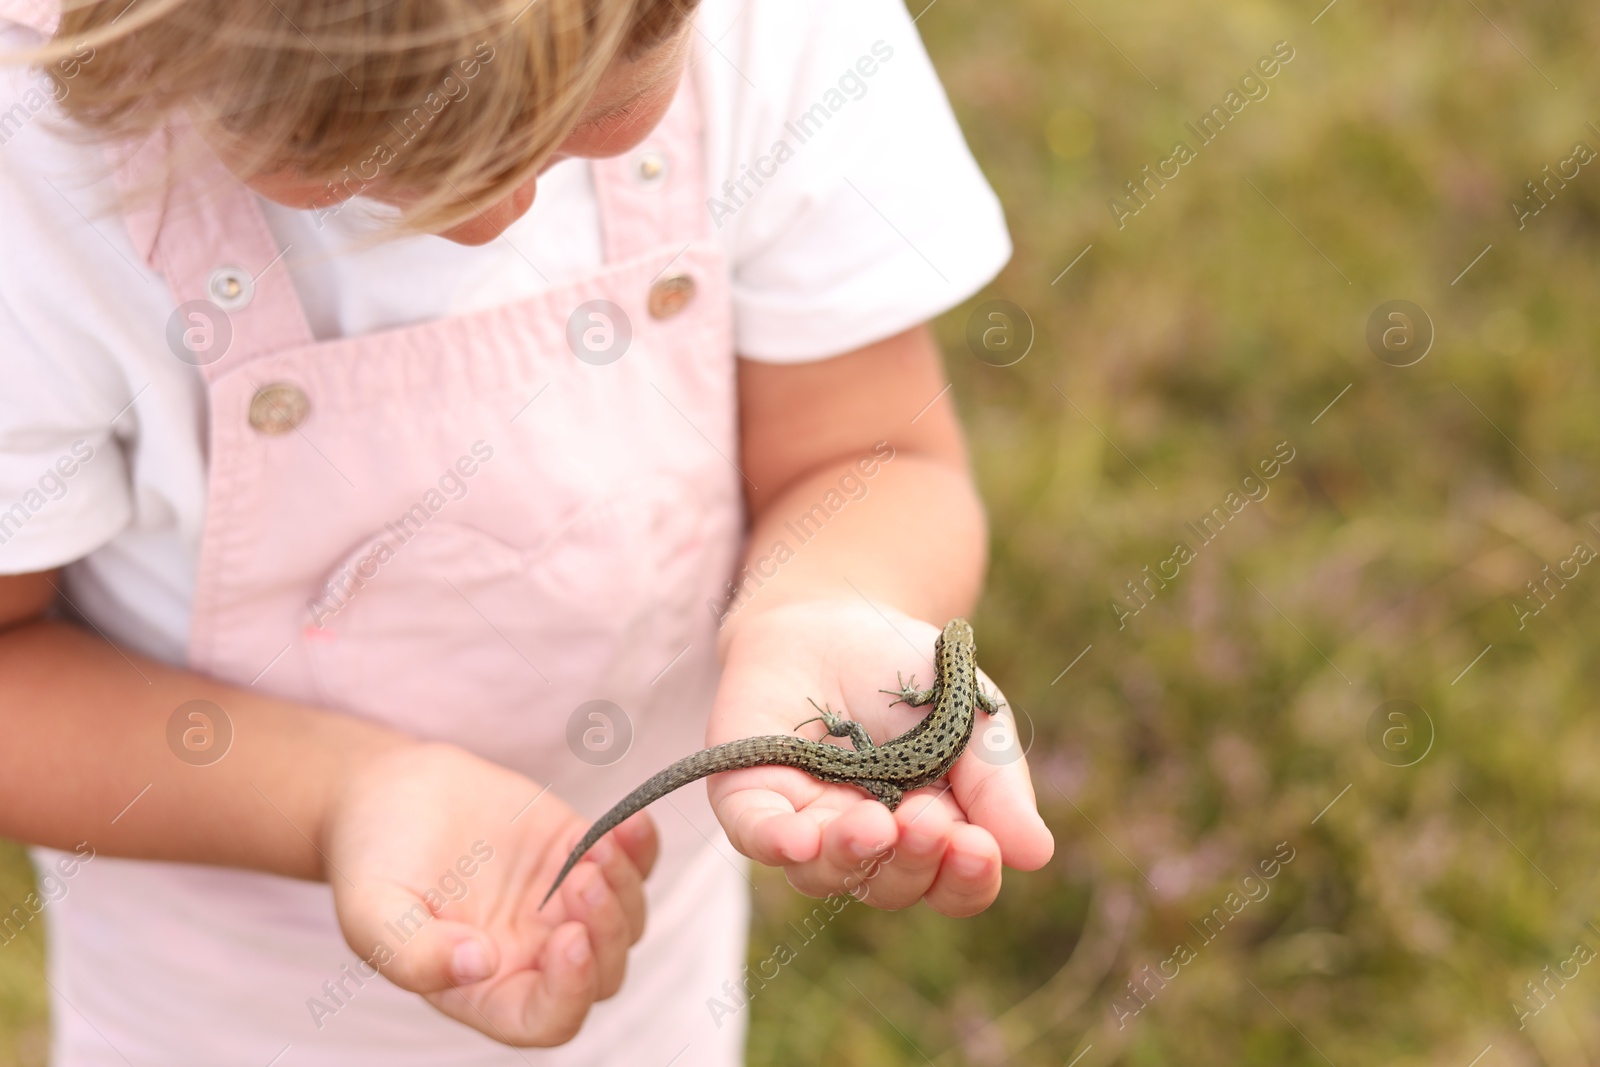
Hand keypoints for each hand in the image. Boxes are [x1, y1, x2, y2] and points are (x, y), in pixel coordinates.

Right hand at [321, 742, 657, 1045]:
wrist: (389, 794)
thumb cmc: (374, 860)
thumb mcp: (372, 912)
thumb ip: (414, 953)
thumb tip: (478, 966)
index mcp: (484, 990)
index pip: (544, 1019)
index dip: (569, 993)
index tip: (568, 939)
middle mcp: (531, 956)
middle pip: (601, 974)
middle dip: (605, 932)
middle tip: (582, 879)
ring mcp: (561, 907)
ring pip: (626, 925)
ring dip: (624, 891)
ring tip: (595, 847)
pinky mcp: (578, 856)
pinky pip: (632, 866)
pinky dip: (642, 850)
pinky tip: (630, 825)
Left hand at [708, 600, 1052, 915]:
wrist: (832, 614)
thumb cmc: (910, 675)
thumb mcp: (969, 714)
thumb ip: (995, 781)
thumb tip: (1037, 854)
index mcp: (930, 835)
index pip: (953, 885)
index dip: (966, 878)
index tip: (977, 847)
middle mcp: (868, 844)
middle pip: (891, 884)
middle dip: (911, 859)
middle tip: (925, 820)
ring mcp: (805, 824)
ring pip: (822, 872)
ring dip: (850, 854)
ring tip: (873, 823)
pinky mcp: (748, 795)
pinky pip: (757, 833)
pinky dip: (776, 841)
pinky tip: (799, 837)